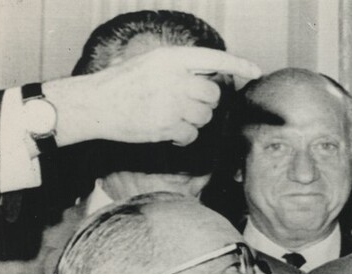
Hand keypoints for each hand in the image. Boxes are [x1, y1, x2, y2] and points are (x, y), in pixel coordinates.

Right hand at [47, 46, 260, 146]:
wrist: (95, 104)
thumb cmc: (124, 84)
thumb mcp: (151, 63)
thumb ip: (180, 68)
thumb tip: (213, 79)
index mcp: (171, 58)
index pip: (214, 58)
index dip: (238, 64)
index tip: (255, 71)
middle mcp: (175, 78)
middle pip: (214, 94)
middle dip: (207, 102)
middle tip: (188, 104)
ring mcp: (172, 103)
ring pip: (206, 116)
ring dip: (195, 120)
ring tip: (172, 116)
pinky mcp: (167, 126)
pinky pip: (192, 136)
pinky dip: (184, 138)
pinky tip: (169, 132)